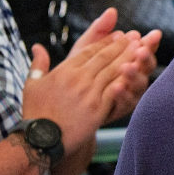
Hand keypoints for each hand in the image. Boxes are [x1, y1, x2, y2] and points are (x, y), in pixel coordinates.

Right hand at [21, 32, 136, 154]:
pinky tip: (138, 73)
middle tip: (136, 37)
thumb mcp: (32, 84)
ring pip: (113, 71)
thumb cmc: (35, 112)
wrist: (40, 139)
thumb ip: (38, 63)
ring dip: (129, 58)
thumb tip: (37, 46)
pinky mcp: (97, 109)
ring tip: (142, 49)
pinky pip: (115, 91)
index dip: (106, 42)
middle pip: (105, 58)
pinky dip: (127, 80)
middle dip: (123, 45)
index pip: (89, 51)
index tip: (119, 35)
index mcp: (64, 71)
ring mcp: (89, 94)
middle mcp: (78, 79)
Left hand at [69, 8, 161, 123]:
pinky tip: (117, 87)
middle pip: (147, 67)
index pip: (145, 49)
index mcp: (129, 60)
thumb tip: (112, 10)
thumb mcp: (86, 48)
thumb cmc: (76, 72)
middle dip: (146, 58)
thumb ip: (99, 30)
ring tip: (127, 67)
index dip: (150, 42)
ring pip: (140, 85)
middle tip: (141, 50)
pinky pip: (126, 103)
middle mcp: (133, 77)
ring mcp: (128, 94)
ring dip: (135, 76)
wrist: (62, 103)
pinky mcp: (119, 109)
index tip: (153, 34)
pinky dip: (123, 94)